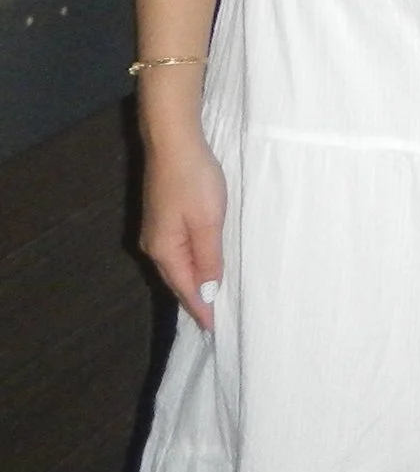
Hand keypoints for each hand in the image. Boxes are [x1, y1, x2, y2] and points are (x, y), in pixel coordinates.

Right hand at [139, 130, 226, 330]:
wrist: (173, 142)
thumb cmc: (195, 181)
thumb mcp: (209, 222)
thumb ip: (209, 257)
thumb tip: (209, 290)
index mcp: (163, 249)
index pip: (184, 287)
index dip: (200, 308)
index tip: (214, 329)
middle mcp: (154, 245)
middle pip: (177, 279)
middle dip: (195, 299)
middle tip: (214, 320)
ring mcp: (156, 231)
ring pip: (177, 265)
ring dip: (193, 281)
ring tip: (211, 298)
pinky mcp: (163, 217)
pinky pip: (178, 250)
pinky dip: (191, 263)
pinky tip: (202, 266)